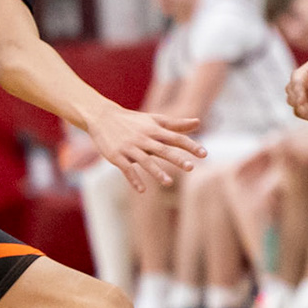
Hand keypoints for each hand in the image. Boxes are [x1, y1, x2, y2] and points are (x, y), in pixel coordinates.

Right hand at [85, 104, 205, 191]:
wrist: (103, 117)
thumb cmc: (133, 121)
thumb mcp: (155, 120)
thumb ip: (176, 124)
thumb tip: (198, 122)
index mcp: (154, 130)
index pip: (176, 138)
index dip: (190, 145)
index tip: (204, 154)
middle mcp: (143, 139)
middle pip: (163, 149)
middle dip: (176, 158)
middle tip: (191, 167)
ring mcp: (130, 148)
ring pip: (145, 161)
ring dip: (156, 172)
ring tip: (168, 183)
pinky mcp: (116, 156)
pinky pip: (126, 169)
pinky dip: (134, 179)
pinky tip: (142, 190)